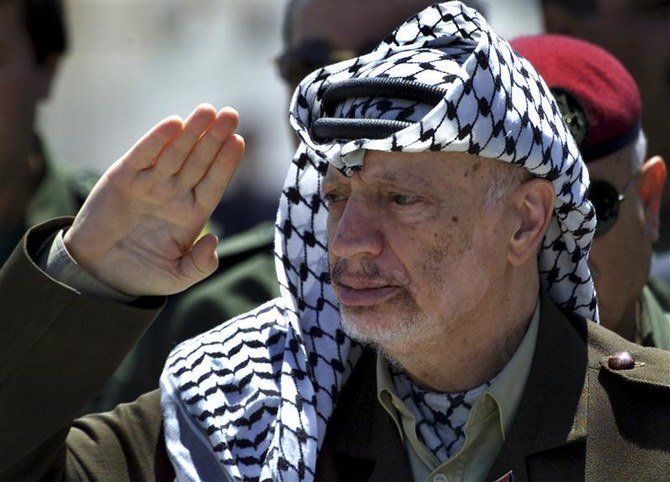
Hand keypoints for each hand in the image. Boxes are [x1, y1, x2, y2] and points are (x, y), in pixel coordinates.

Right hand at [63, 104, 244, 295]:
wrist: (96, 273)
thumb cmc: (139, 274)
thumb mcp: (176, 278)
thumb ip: (199, 265)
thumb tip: (214, 241)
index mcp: (190, 214)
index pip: (213, 183)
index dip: (226, 163)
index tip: (239, 142)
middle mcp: (173, 194)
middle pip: (199, 160)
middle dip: (215, 137)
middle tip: (232, 115)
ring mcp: (150, 183)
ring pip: (176, 152)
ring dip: (192, 131)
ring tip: (209, 111)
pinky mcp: (123, 177)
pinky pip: (144, 154)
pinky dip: (158, 139)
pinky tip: (175, 124)